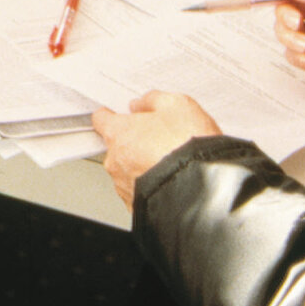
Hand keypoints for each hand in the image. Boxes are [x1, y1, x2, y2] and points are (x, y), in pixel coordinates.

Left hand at [90, 91, 221, 208]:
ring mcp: (124, 185)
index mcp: (119, 133)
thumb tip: (141, 104)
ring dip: (143, 165)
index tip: (119, 115)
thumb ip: (152, 100)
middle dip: (135, 141)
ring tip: (169, 162)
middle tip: (159, 139)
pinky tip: (169, 179)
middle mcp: (115, 161)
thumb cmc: (188, 147)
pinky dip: (150, 185)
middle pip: (117, 145)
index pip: (101, 119)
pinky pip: (139, 190)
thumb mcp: (177, 105)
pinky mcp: (135, 205)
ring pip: (128, 169)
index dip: (112, 114)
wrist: (202, 189)